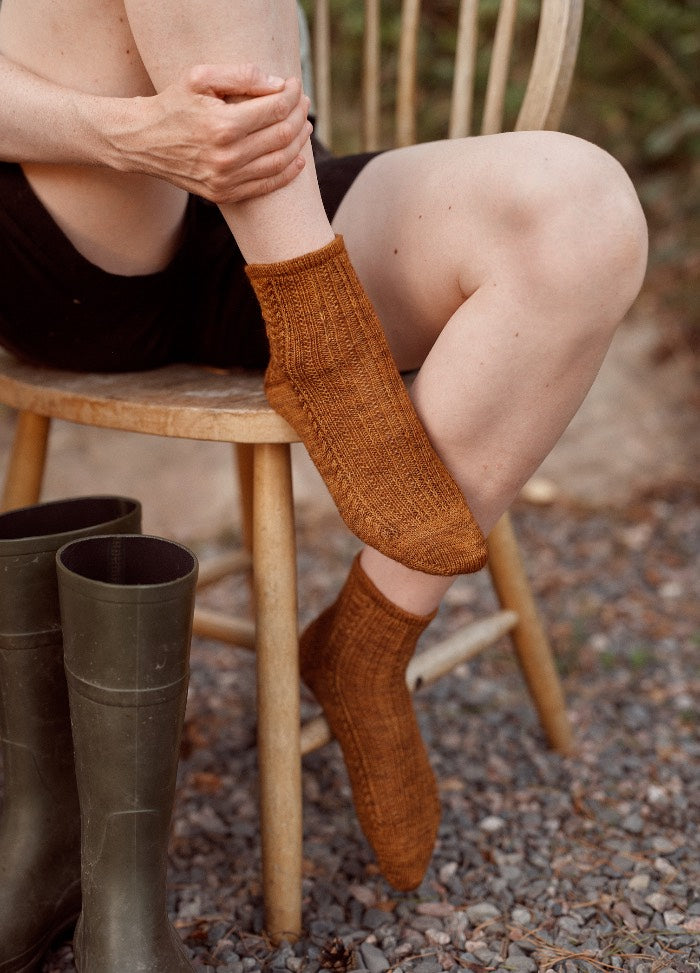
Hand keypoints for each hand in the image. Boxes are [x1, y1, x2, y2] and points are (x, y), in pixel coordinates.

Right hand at [112, 63, 311, 202]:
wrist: (144, 141)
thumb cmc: (174, 104)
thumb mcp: (199, 78)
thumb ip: (240, 75)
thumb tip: (278, 85)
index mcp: (223, 125)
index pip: (275, 109)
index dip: (292, 95)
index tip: (295, 84)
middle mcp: (228, 157)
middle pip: (282, 135)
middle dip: (299, 116)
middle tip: (303, 103)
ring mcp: (227, 179)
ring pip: (280, 162)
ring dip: (299, 143)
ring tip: (304, 126)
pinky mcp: (225, 194)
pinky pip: (267, 186)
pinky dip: (288, 172)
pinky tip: (298, 158)